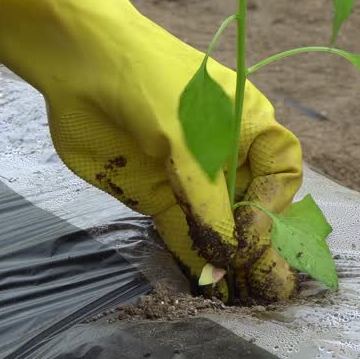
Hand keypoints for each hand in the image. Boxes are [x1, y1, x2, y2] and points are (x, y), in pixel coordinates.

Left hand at [0, 0, 303, 302]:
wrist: (79, 61)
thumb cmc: (148, 80)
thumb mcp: (186, 138)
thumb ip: (207, 200)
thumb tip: (228, 257)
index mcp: (248, 121)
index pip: (280, 170)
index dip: (274, 201)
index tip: (252, 225)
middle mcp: (224, 152)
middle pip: (253, 205)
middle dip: (262, 244)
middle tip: (270, 288)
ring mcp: (188, 175)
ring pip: (218, 225)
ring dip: (231, 260)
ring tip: (246, 297)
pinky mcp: (154, 194)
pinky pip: (182, 232)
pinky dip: (195, 258)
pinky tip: (207, 283)